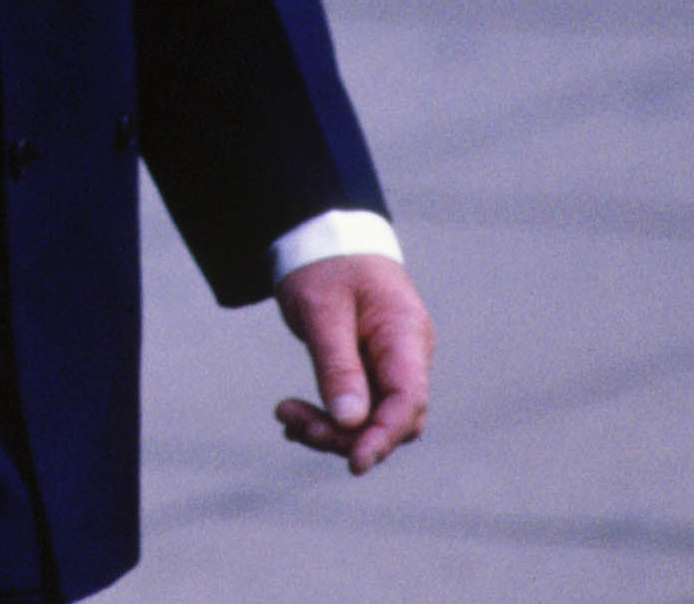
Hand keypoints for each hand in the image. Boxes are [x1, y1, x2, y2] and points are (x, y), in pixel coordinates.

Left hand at [273, 253, 431, 475]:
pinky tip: (295, 418)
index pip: (408, 400)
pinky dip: (328, 415)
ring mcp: (390, 361)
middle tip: (295, 424)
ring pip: (372, 417)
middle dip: (345, 434)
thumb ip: (338, 365)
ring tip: (286, 418)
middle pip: (391, 418)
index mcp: (404, 334)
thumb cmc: (324, 260)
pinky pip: (358, 404)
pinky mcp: (370, 366)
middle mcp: (406, 353)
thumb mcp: (322, 309)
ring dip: (331, 428)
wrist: (320, 230)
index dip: (384, 437)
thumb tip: (350, 423)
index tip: (354, 463)